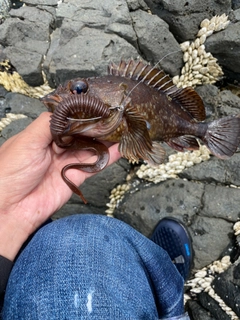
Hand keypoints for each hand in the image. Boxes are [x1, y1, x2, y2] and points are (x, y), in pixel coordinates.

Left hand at [0, 112, 120, 259]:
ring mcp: (69, 161)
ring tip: (122, 129)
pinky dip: (108, 157)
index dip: (83, 113)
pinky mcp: (77, 176)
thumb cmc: (10, 173)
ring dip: (106, 139)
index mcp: (44, 134)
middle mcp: (58, 146)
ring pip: (92, 147)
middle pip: (83, 133)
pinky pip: (96, 164)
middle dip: (98, 125)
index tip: (98, 106)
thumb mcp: (27, 140)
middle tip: (115, 116)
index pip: (69, 119)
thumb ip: (50, 123)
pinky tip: (119, 148)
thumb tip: (68, 112)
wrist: (11, 208)